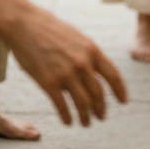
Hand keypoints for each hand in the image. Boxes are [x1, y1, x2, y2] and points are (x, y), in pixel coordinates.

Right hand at [7, 3, 127, 125]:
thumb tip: (97, 72)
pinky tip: (68, 122)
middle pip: (98, 94)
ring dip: (86, 117)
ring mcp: (66, 74)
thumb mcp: (77, 37)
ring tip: (86, 123)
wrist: (25, 25)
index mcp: (92, 50)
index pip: (113, 75)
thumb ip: (88, 55)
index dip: (120, 90)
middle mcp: (82, 63)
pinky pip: (62, 106)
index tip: (123, 101)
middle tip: (101, 117)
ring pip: (83, 104)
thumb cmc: (50, 29)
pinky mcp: (48, 83)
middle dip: (101, 108)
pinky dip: (67, 117)